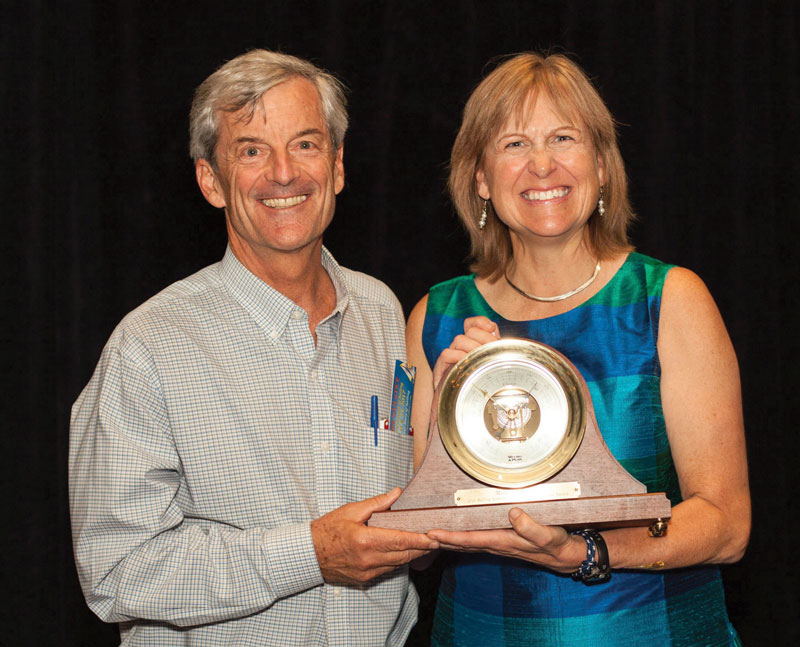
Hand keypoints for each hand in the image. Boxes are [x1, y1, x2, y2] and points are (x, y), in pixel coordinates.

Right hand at [311, 488, 439, 584]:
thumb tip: (397, 493)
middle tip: (437, 539)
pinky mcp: (365, 579)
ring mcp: (367, 572)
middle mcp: (369, 559)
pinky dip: (399, 561)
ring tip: (425, 544)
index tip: (435, 537)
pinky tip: (405, 552)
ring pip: (399, 564)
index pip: (400, 540)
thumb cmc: (327, 530)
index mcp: (365, 540)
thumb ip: (377, 503)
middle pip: (404, 554)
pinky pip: (389, 569)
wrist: (308, 554)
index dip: (420, 540)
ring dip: (413, 555)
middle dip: (422, 548)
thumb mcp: (350, 511)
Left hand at [426, 508, 584, 573]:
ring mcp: (498, 544)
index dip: (449, 537)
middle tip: (419, 533)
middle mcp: (497, 544)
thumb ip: (531, 526)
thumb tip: (512, 513)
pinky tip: (454, 533)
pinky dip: (461, 538)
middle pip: (462, 543)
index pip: (470, 539)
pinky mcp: (502, 541)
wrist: (565, 556)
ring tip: (429, 532)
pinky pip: (475, 540)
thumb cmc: (556, 544)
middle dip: (441, 540)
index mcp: (503, 541)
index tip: (431, 533)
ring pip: (467, 542)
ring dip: (448, 539)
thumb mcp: (548, 535)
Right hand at [431, 316, 499, 386]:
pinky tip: (466, 363)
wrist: (460, 406)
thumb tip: (496, 333)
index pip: (472, 324)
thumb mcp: (492, 366)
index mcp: (472, 344)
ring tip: (480, 360)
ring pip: (459, 340)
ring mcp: (451, 356)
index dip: (480, 322)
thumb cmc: (478, 386)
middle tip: (492, 352)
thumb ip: (494, 348)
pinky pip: (446, 354)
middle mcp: (460, 347)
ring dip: (473, 348)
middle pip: (470, 331)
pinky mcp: (441, 367)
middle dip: (485, 339)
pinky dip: (457, 356)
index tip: (491, 328)